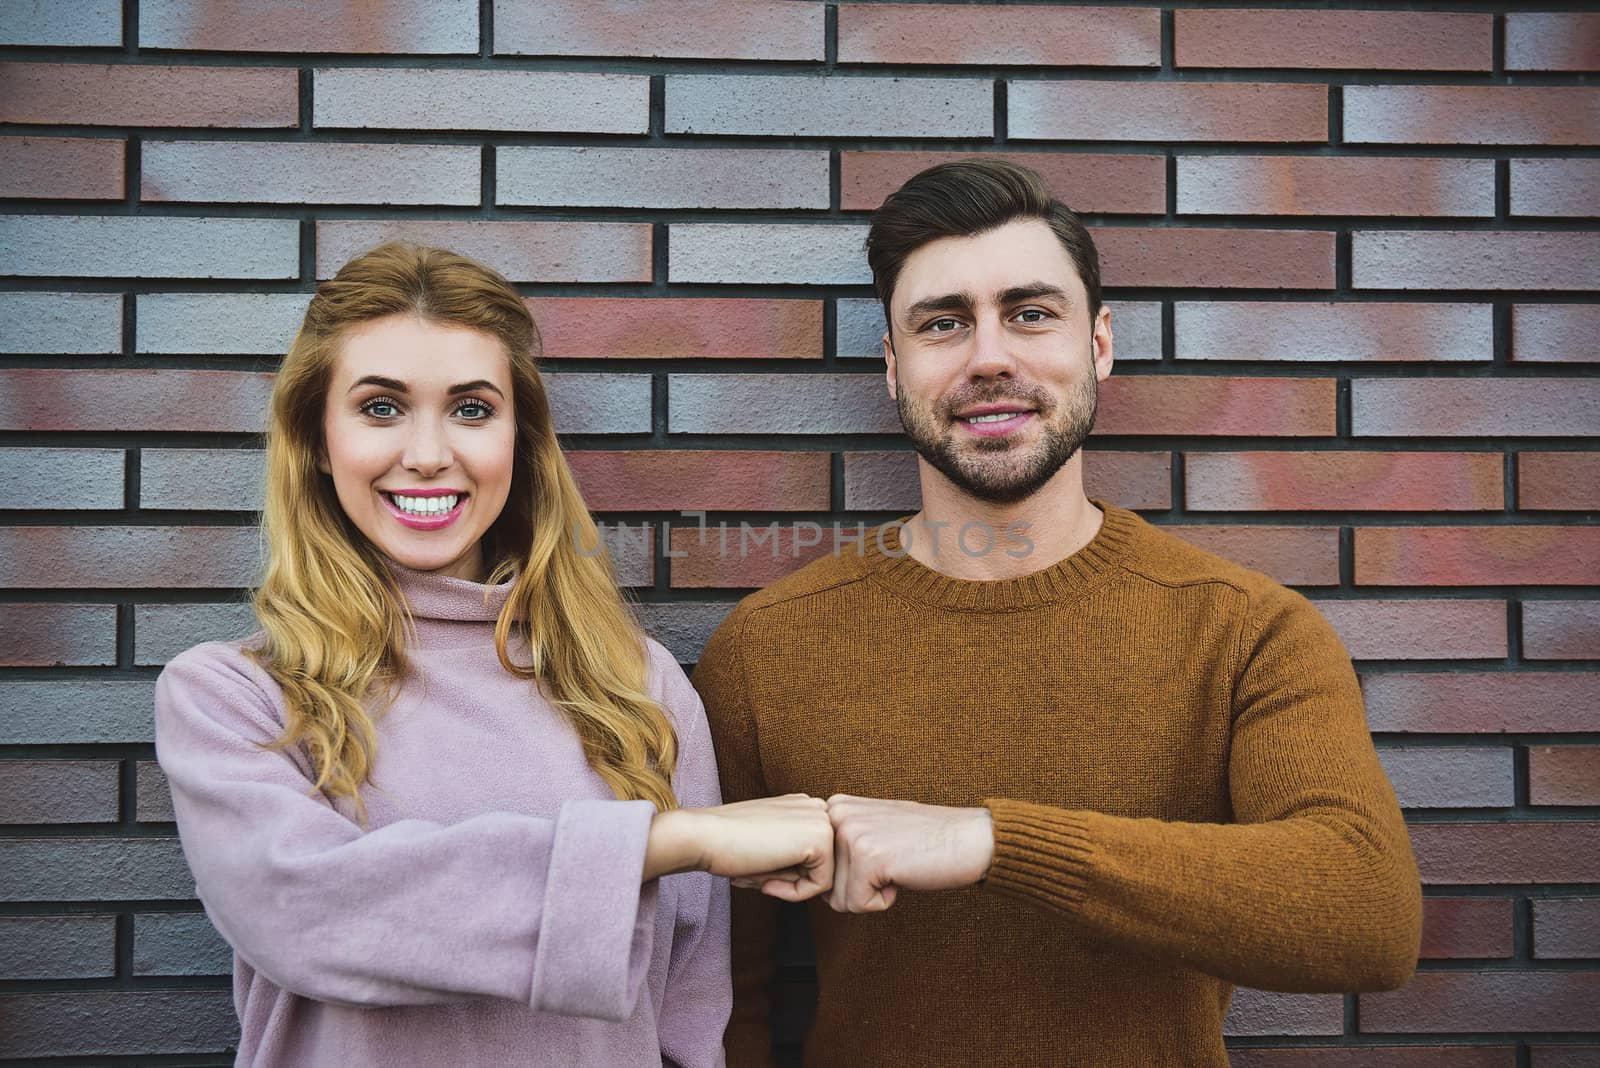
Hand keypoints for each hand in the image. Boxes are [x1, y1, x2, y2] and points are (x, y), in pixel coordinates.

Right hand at [645, 795, 833, 902]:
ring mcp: (822, 820)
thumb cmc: (727, 844)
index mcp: (802, 805)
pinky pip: (821, 886)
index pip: (812, 855)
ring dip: (790, 886)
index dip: (785, 872)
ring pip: (823, 875)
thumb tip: (815, 882)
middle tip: (755, 875)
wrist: (705, 836)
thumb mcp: (768, 845)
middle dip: (789, 879)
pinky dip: (794, 894)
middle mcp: (816, 807)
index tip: (756, 870)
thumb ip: (793, 856)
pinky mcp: (821, 840)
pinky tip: (766, 881)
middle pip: (820, 865)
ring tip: (758, 874)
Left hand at [825, 795, 993, 912]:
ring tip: (896, 867)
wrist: (969, 839)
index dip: (846, 878)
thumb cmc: (924, 840)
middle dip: (857, 889)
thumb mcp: (872, 828)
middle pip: (824, 886)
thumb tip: (807, 877)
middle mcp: (837, 815)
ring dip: (870, 895)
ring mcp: (851, 834)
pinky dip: (882, 902)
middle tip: (889, 865)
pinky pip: (857, 905)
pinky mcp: (867, 857)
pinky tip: (901, 876)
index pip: (817, 866)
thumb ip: (840, 841)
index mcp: (836, 806)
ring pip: (838, 899)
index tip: (875, 861)